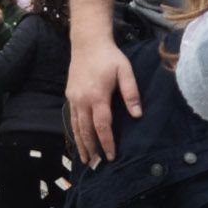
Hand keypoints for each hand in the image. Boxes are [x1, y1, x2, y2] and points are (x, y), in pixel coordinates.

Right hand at [66, 24, 138, 163]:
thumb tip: (137, 115)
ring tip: (86, 159)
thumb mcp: (125, 71)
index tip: (111, 156)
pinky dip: (75, 132)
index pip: (102, 126)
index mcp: (97, 96)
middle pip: (86, 131)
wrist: (87, 43)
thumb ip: (131, 93)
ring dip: (81, 144)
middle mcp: (82, 100)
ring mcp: (74, 99)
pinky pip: (72, 119)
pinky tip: (79, 141)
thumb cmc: (109, 57)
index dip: (107, 143)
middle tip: (97, 165)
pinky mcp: (70, 96)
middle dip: (92, 149)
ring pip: (76, 127)